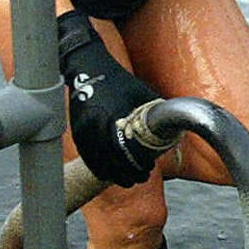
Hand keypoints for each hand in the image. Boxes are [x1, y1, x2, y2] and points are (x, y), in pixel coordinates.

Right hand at [55, 11, 165, 185]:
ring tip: (126, 180)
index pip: (126, 152)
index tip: (147, 171)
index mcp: (117, 116)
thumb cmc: (121, 82)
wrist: (89, 68)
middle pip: (111, 161)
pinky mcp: (76, 130)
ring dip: (111, 174)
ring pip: (96, 162)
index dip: (137, 166)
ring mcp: (84, 128)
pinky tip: (107, 173)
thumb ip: (154, 116)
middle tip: (139, 178)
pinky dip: (97, 167)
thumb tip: (171, 134)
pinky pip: (86, 155)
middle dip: (126, 175)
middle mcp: (98, 124)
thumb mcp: (144, 96)